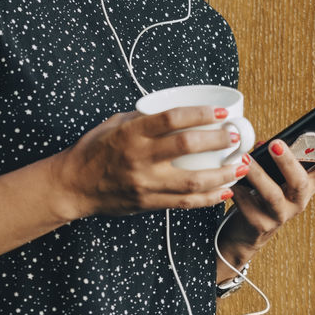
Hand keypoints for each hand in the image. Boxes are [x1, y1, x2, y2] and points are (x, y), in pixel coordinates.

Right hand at [51, 106, 249, 219]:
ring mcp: (146, 183)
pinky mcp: (149, 203)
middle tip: (237, 137)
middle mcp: (140, 158)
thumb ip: (143, 118)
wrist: (73, 185)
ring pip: (193, 180)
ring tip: (241, 166)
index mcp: (132, 132)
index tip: (222, 114)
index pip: (172, 119)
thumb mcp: (114, 124)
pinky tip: (225, 190)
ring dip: (223, 173)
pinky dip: (209, 197)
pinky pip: (185, 202)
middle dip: (219, 141)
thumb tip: (175, 111)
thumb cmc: (93, 150)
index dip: (201, 114)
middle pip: (187, 147)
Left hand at [222, 133, 314, 255]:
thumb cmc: (260, 195)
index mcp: (306, 185)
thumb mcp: (272, 175)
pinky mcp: (261, 225)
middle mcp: (298, 201)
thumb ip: (271, 156)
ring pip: (273, 195)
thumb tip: (263, 142)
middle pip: (301, 182)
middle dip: (289, 162)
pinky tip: (229, 181)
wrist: (244, 233)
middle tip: (275, 143)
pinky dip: (237, 191)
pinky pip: (248, 206)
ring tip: (244, 159)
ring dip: (258, 175)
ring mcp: (281, 215)